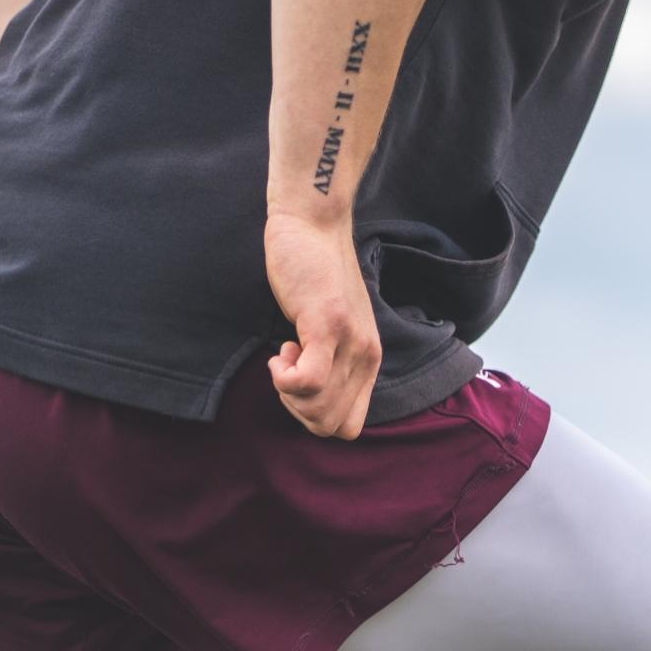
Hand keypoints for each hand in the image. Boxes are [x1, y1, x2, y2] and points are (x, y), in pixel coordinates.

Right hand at [264, 208, 381, 438]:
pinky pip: (307, 382)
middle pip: (331, 425)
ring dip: (290, 392)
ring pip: (318, 409)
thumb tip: (309, 398)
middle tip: (289, 369)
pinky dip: (285, 378)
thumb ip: (331, 360)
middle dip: (299, 409)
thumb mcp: (332, 327)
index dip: (316, 416)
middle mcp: (366, 356)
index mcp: (369, 361)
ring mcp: (348, 342)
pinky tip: (281, 352)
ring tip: (287, 354)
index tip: (302, 381)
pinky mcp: (326, 326)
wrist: (312, 224)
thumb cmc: (313, 272)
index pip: (350, 426)